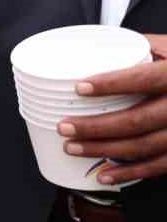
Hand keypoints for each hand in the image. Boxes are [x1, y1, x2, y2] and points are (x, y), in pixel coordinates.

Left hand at [57, 37, 166, 184]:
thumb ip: (141, 46)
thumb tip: (96, 47)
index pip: (144, 79)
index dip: (112, 84)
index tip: (80, 87)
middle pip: (138, 120)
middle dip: (97, 127)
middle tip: (64, 126)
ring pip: (145, 146)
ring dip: (105, 150)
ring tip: (72, 147)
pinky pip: (160, 166)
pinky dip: (131, 173)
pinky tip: (105, 175)